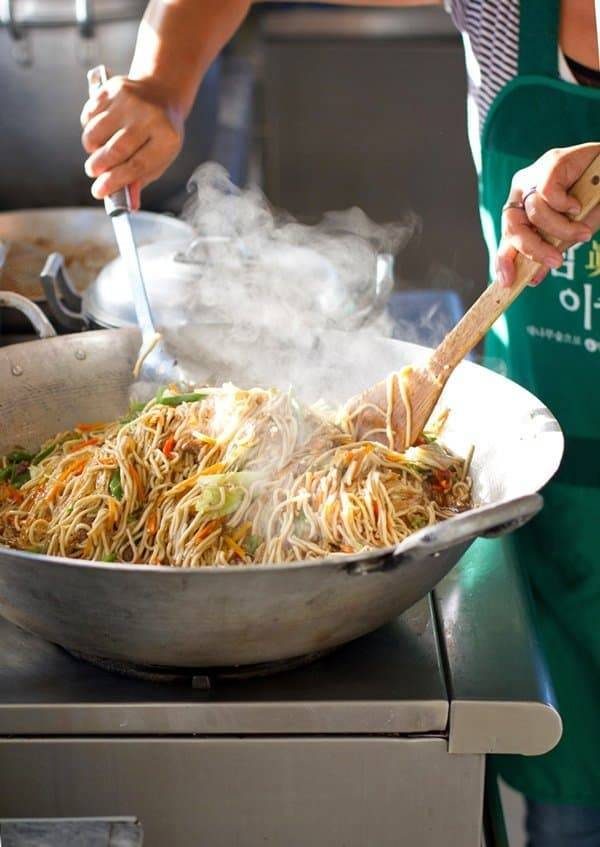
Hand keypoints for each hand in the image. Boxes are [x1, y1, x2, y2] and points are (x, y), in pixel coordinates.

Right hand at [81, 76, 183, 209]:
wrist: (162, 93)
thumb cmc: (160, 134)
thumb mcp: (160, 157)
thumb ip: (141, 179)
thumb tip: (128, 205)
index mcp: (167, 138)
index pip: (137, 165)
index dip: (115, 181)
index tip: (99, 191)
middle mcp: (150, 116)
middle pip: (116, 149)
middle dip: (98, 165)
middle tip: (92, 172)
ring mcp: (131, 100)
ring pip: (97, 131)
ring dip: (91, 147)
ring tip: (96, 152)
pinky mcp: (114, 88)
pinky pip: (90, 113)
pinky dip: (88, 128)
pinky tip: (98, 132)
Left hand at [496, 143, 599, 286]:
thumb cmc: (593, 201)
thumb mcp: (569, 233)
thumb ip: (551, 250)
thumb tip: (533, 278)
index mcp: (522, 210)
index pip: (507, 237)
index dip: (504, 260)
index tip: (509, 282)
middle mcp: (522, 192)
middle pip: (512, 226)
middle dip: (533, 249)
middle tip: (556, 261)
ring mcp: (535, 176)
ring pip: (534, 212)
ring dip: (561, 229)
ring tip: (583, 233)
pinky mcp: (551, 163)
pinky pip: (548, 193)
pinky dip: (564, 205)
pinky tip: (577, 206)